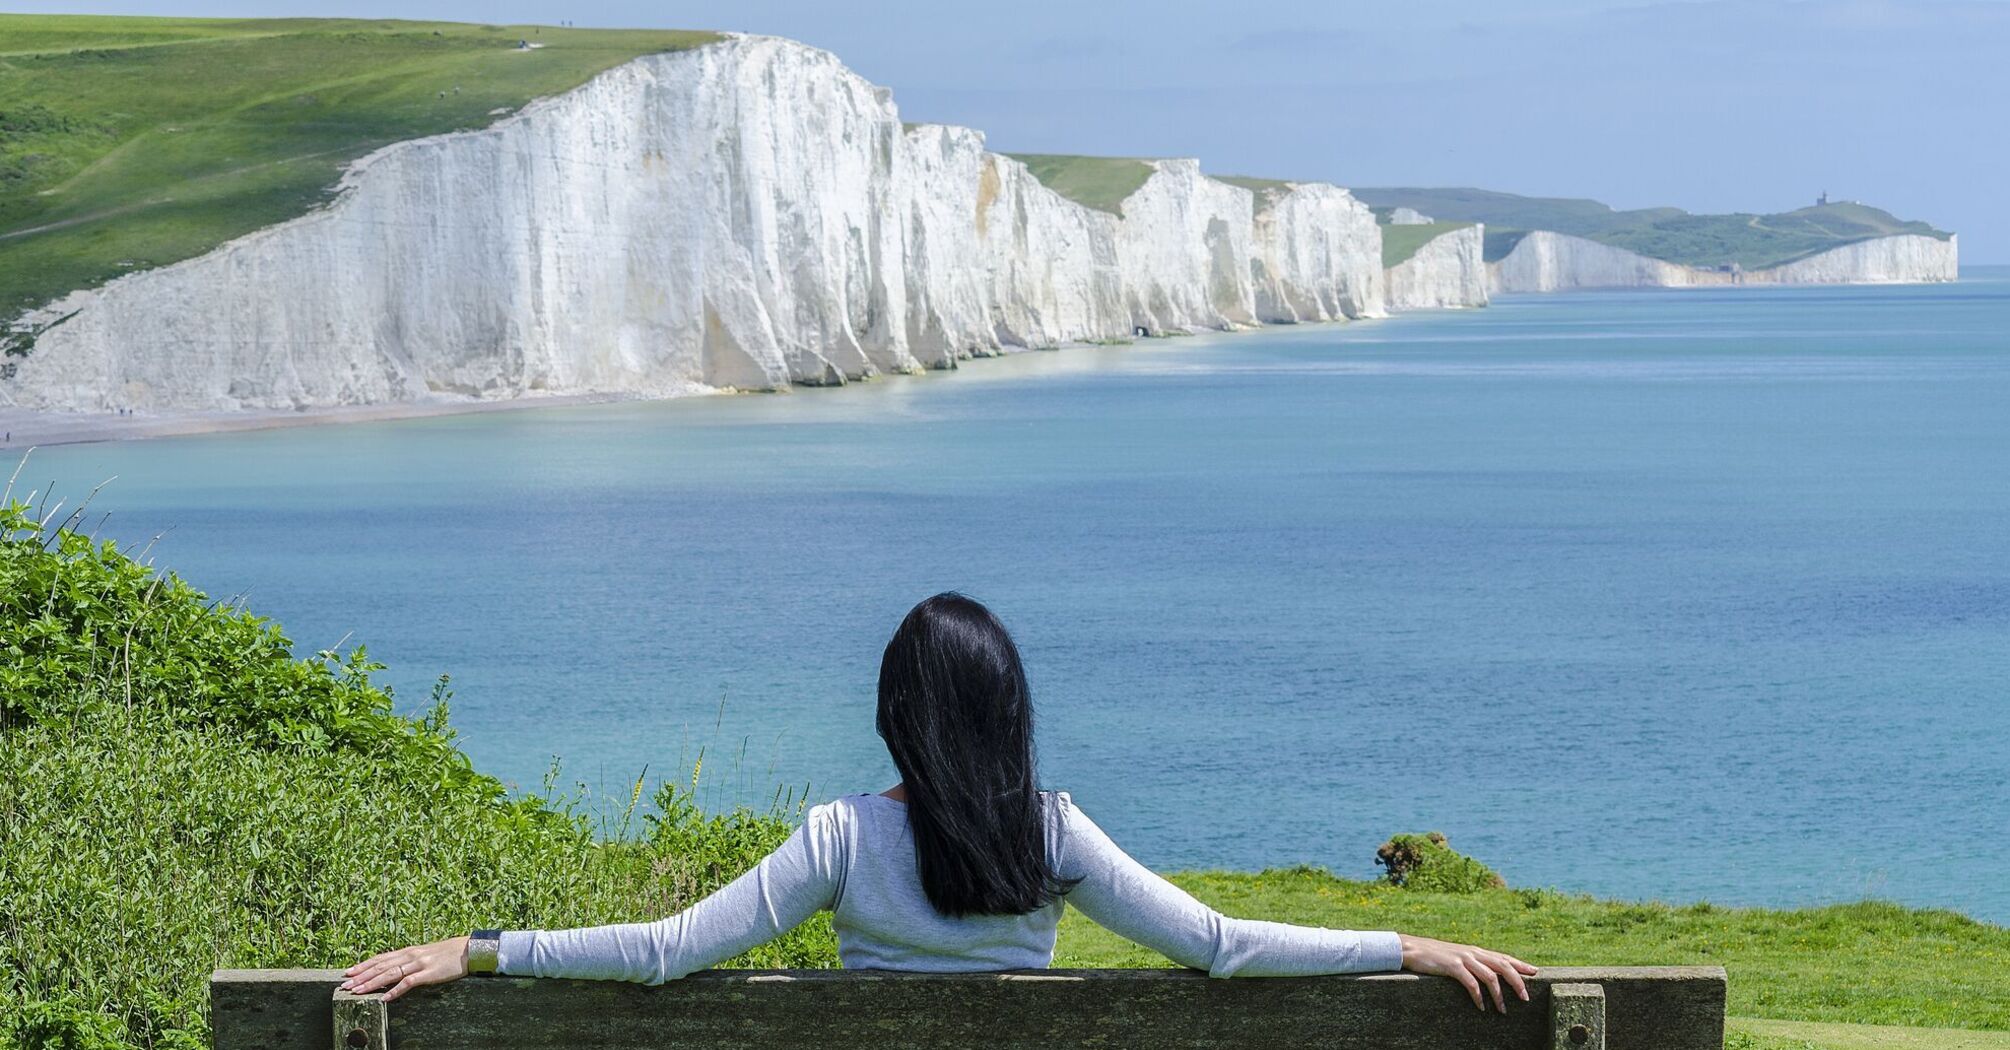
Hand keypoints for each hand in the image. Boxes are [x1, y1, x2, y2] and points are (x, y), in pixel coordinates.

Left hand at [341, 936, 469, 1001]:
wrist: (469, 950)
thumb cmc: (448, 954)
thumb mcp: (426, 955)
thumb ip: (410, 961)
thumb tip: (394, 969)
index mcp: (408, 951)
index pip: (380, 958)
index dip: (363, 965)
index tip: (348, 972)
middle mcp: (410, 955)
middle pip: (380, 966)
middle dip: (361, 976)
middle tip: (344, 984)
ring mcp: (419, 964)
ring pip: (389, 974)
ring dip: (371, 983)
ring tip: (357, 991)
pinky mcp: (428, 973)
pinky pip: (408, 983)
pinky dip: (395, 990)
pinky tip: (385, 998)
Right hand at [1398, 933, 1536, 1013]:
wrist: (1412, 948)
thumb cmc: (1434, 956)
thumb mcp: (1457, 957)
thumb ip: (1472, 963)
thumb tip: (1487, 975)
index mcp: (1476, 951)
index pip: (1504, 956)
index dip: (1520, 964)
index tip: (1535, 972)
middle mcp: (1473, 952)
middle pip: (1503, 965)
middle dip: (1517, 981)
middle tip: (1526, 998)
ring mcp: (1463, 958)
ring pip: (1490, 976)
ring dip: (1499, 995)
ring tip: (1503, 1010)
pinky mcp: (1452, 966)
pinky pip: (1470, 983)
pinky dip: (1478, 996)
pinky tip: (1481, 1008)